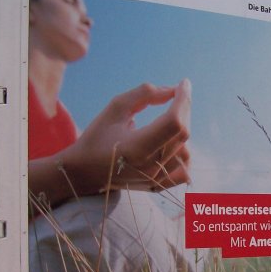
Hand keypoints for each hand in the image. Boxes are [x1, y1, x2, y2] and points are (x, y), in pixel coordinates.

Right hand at [62, 80, 191, 194]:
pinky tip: (171, 143)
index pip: (173, 122)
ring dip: (182, 131)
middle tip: (176, 96)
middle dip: (183, 109)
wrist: (84, 172)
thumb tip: (172, 90)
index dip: (182, 100)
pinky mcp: (158, 187)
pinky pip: (184, 171)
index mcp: (135, 147)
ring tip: (167, 121)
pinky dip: (183, 154)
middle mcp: (148, 167)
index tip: (183, 84)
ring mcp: (155, 180)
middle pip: (182, 133)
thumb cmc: (97, 136)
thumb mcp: (115, 107)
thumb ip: (145, 94)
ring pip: (186, 152)